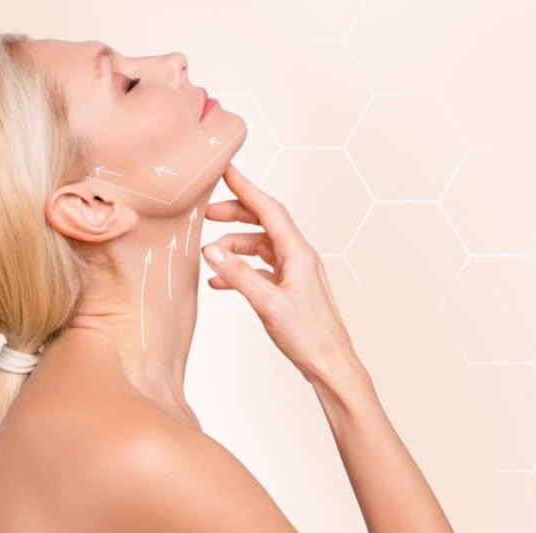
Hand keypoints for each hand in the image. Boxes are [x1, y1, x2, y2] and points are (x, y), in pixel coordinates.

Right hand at [201, 164, 356, 381]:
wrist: (330, 365)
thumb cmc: (309, 336)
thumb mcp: (268, 304)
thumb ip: (238, 275)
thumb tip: (212, 250)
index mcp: (299, 253)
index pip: (269, 209)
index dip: (246, 187)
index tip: (226, 170)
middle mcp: (298, 257)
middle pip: (263, 222)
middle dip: (234, 214)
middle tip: (206, 213)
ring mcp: (294, 272)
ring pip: (259, 246)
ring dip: (234, 246)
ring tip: (208, 253)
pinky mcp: (289, 288)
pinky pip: (260, 268)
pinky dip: (240, 269)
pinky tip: (220, 281)